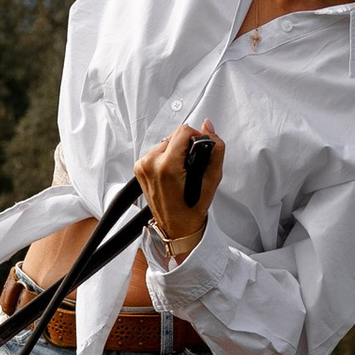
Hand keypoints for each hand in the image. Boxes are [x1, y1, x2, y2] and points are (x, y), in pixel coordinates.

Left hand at [137, 121, 221, 262]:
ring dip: (175, 152)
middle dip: (185, 147)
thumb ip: (215, 149)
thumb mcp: (212, 179)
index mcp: (166, 166)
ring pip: (165, 143)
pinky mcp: (139, 168)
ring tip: (181, 172)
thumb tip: (208, 126)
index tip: (199, 152)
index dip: (196, 137)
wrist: (176, 227)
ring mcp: (142, 166)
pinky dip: (166, 158)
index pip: (183, 131)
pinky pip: (157, 152)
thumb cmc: (192, 208)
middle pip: (174, 136)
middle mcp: (150, 164)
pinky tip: (172, 173)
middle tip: (190, 167)